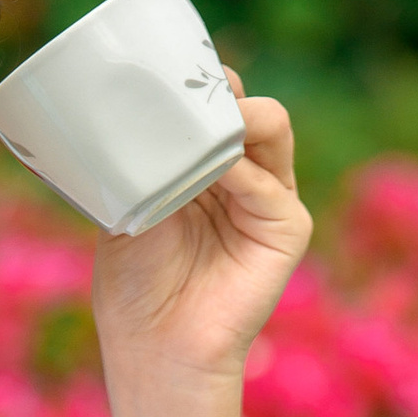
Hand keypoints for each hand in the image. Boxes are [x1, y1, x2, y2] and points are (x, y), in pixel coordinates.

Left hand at [90, 75, 310, 395]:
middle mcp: (242, 176)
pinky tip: (213, 180)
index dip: (197, 83)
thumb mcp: (130, 201)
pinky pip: (269, 185)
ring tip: (202, 126)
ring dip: (236, 118)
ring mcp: (268, 200)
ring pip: (272, 127)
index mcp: (204, 167)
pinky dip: (240, 175)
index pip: (214, 106)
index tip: (166, 71)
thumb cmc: (136, 282)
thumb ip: (145, 158)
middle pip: (247, 106)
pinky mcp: (287, 230)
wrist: (153, 345)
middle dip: (220, 90)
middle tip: (188, 89)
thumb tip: (138, 104)